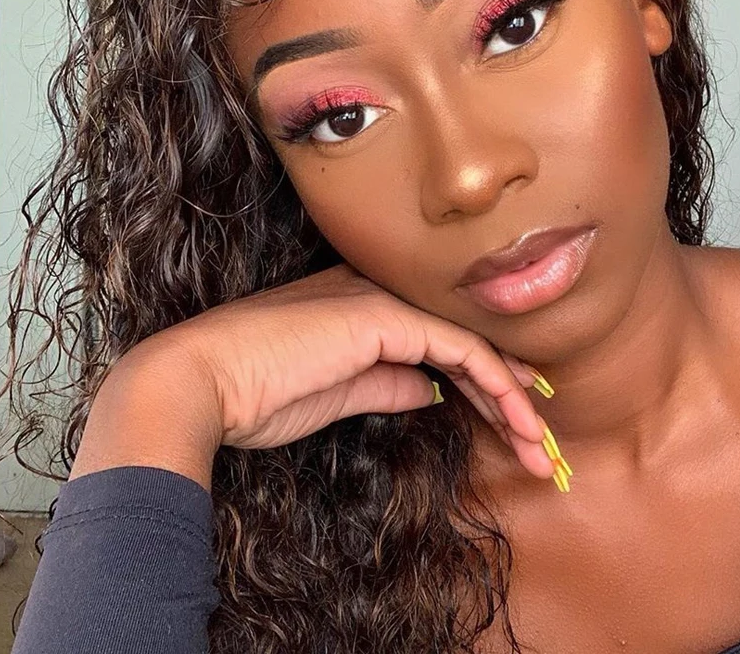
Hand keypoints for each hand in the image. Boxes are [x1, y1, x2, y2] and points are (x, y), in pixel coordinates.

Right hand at [71, 264, 555, 487]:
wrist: (202, 381)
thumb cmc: (254, 393)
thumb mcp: (337, 394)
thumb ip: (386, 383)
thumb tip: (432, 388)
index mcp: (361, 308)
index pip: (437, 340)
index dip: (480, 378)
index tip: (510, 418)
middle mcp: (378, 295)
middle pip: (460, 340)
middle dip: (505, 392)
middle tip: (537, 441)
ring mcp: (382, 300)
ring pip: (469, 343)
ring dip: (510, 396)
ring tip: (537, 443)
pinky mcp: (384, 316)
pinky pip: (459, 348)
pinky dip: (494, 383)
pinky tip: (516, 416)